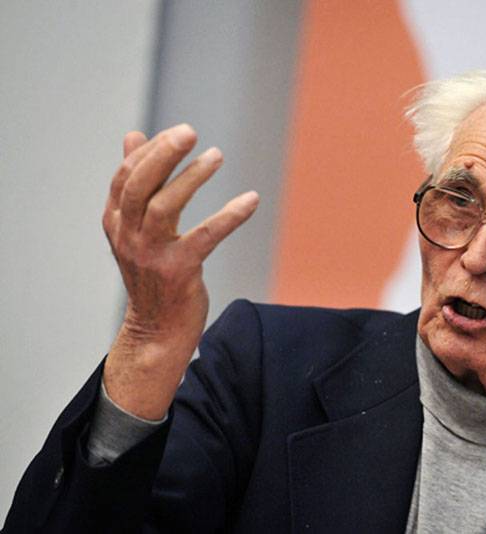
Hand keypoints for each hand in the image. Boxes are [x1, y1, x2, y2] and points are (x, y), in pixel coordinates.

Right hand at [102, 124, 258, 418]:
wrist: (157, 332)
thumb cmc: (153, 274)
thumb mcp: (137, 229)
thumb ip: (136, 184)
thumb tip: (134, 135)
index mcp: (116, 223)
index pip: (125, 177)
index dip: (150, 152)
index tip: (178, 134)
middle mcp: (128, 237)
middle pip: (139, 186)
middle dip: (163, 154)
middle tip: (189, 132)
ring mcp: (151, 255)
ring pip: (165, 206)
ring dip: (192, 178)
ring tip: (217, 155)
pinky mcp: (179, 272)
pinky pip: (206, 236)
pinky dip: (229, 215)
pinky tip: (250, 199)